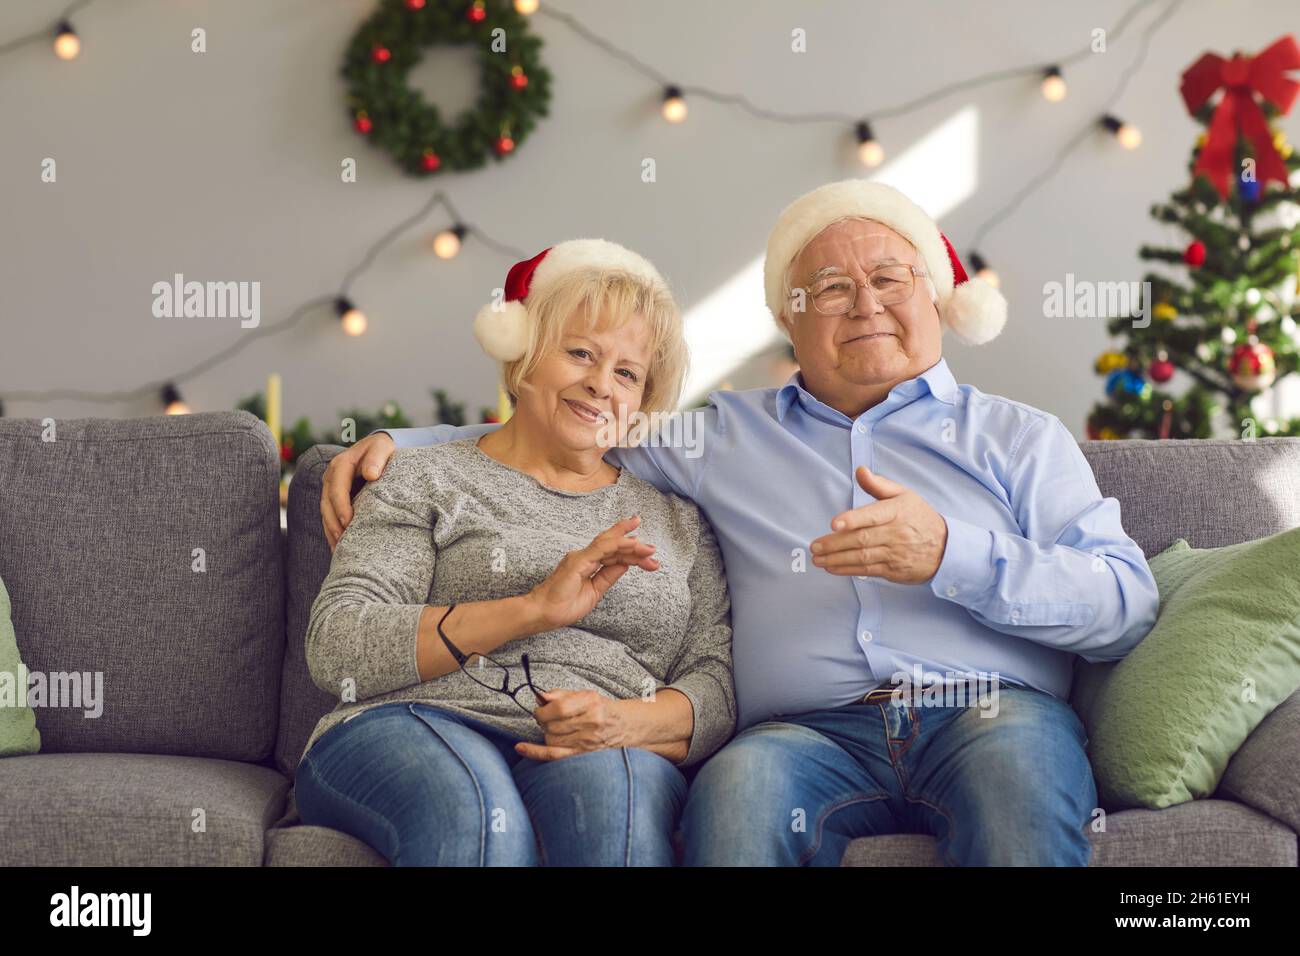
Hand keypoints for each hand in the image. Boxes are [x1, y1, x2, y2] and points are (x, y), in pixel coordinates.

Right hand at [321, 432, 396, 550]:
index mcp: (341, 464)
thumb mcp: (382, 447)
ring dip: (331, 531)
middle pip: (327, 504)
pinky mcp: (334, 498)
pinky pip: (330, 516)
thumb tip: (371, 474)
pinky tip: (338, 547)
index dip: (341, 506)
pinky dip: (332, 531)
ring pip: (326, 513)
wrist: (378, 449)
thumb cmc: (382, 449)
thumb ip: (377, 458)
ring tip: (339, 550)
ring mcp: (330, 489)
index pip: (337, 488)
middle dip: (333, 524)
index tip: (348, 522)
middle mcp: (331, 477)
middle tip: (343, 542)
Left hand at [514, 689, 628, 760]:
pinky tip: (521, 747)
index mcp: (591, 702)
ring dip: (546, 733)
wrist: (625, 726)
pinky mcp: (583, 754)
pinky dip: (535, 751)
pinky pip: (555, 755)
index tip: (540, 708)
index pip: (558, 708)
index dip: (543, 709)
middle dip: (543, 720)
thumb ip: (560, 694)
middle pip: (552, 725)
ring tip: (554, 728)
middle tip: (546, 717)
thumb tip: (539, 696)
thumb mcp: (585, 695)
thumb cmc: (602, 709)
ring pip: (551, 739)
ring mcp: (587, 740)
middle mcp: (591, 722)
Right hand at [526, 516, 658, 629]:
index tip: (649, 555)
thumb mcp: (594, 591)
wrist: (543, 613)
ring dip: (631, 544)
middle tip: (653, 549)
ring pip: (610, 544)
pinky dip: (618, 545)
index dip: (631, 553)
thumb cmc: (563, 605)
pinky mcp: (579, 560)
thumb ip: (608, 576)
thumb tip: (625, 564)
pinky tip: (632, 544)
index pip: (613, 554)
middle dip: (634, 544)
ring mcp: (581, 556)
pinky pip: (602, 549)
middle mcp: (585, 556)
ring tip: (649, 548)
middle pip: (614, 545)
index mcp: (588, 563)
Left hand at [810, 465, 948, 584]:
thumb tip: (860, 471)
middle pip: (861, 539)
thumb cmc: (919, 518)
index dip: (852, 519)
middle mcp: (896, 533)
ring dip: (836, 559)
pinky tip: (832, 568)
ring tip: (818, 559)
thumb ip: (879, 485)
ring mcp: (895, 553)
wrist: (946, 548)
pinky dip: (848, 570)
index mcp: (897, 511)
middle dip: (835, 544)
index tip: (834, 524)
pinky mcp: (894, 570)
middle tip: (815, 546)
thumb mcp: (904, 495)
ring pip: (862, 557)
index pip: (872, 515)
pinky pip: (868, 571)